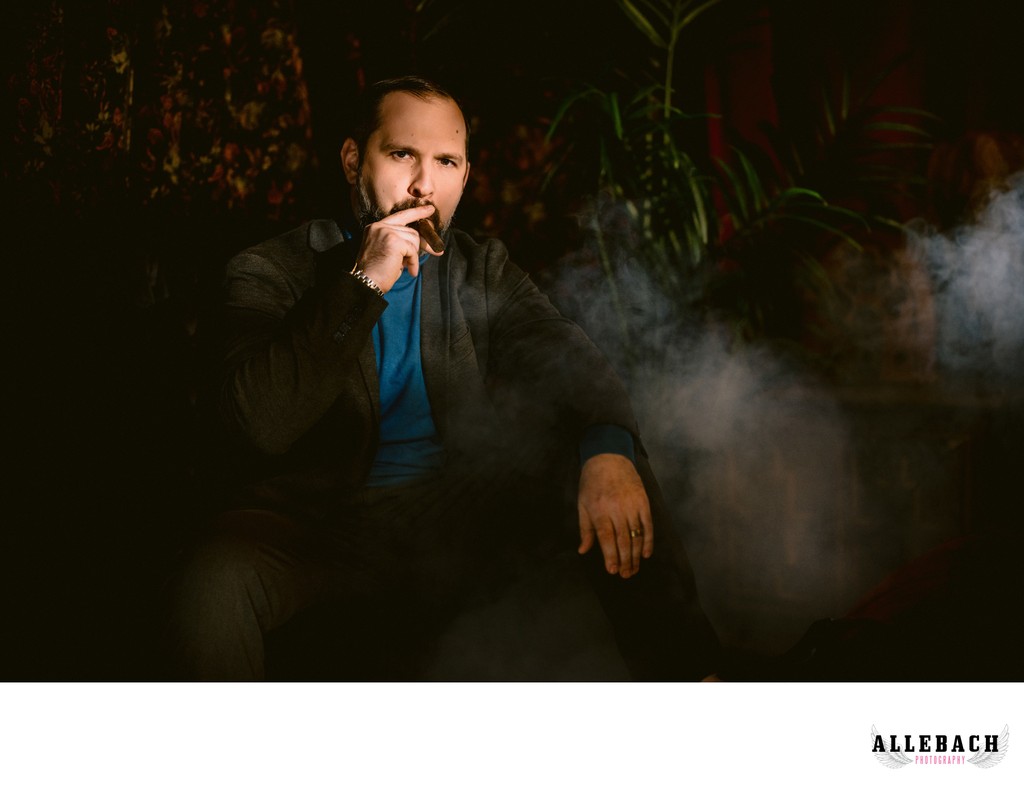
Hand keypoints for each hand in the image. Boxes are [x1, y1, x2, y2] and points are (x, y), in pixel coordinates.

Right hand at [354, 204, 442, 293]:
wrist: (367, 283)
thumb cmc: (378, 273)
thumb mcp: (390, 253)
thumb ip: (402, 242)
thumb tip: (424, 241)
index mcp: (376, 227)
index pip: (400, 216)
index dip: (416, 212)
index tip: (430, 209)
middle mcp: (379, 226)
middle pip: (411, 230)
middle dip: (420, 244)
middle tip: (429, 255)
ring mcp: (386, 232)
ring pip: (414, 239)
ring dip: (413, 255)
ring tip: (406, 267)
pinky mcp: (393, 241)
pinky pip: (413, 250)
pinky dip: (414, 262)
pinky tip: (410, 271)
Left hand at [577, 453, 652, 578]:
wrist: (609, 457)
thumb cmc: (591, 483)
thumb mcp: (582, 504)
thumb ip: (585, 529)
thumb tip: (583, 551)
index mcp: (599, 510)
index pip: (606, 538)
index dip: (610, 556)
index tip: (612, 571)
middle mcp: (617, 508)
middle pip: (623, 540)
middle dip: (624, 561)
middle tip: (625, 575)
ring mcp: (632, 505)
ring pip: (636, 535)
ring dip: (635, 555)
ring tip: (633, 569)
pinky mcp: (643, 501)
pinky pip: (648, 525)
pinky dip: (648, 541)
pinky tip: (645, 554)